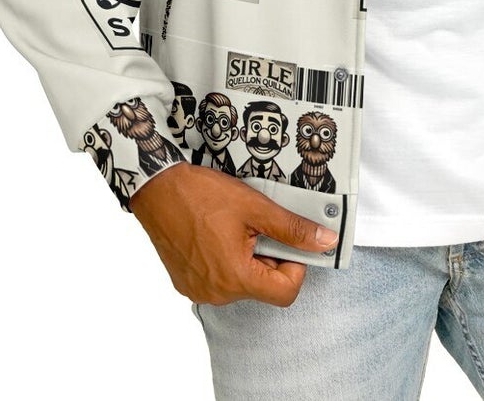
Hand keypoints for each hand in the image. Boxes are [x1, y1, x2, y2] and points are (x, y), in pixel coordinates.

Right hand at [128, 162, 337, 306]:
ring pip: (241, 282)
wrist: (158, 189)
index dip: (295, 266)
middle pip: (263, 286)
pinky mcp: (186, 283)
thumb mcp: (256, 207)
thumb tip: (325, 242)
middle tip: (256, 226)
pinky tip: (216, 235)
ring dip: (247, 258)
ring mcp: (198, 291)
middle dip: (269, 257)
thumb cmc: (202, 195)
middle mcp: (216, 294)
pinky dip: (225, 260)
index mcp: (236, 278)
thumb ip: (292, 229)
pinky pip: (219, 280)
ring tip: (233, 228)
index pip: (286, 293)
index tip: (287, 242)